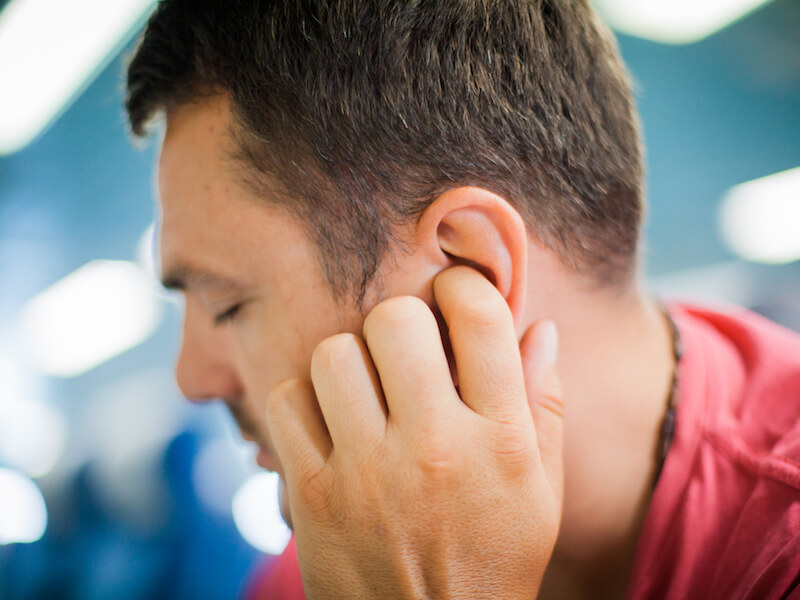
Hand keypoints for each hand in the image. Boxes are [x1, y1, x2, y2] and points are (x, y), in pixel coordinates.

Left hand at [265, 266, 563, 598]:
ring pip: (334, 353)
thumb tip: (540, 328)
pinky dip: (303, 401)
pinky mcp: (312, 495)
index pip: (479, 316)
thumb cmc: (492, 559)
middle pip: (395, 319)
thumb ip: (544, 406)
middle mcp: (434, 448)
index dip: (462, 285)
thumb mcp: (541, 491)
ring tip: (364, 390)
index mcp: (499, 440)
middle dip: (400, 322)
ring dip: (348, 361)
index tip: (452, 296)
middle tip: (404, 351)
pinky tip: (329, 424)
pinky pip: (287, 400)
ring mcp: (366, 473)